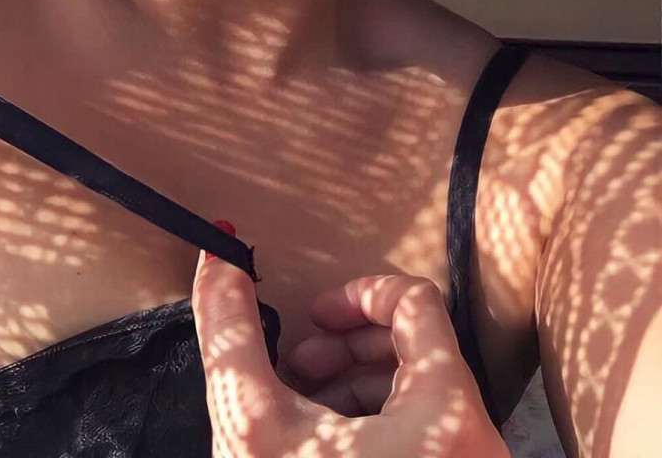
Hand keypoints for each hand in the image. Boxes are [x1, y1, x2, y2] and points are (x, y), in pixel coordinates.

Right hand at [191, 233, 509, 457]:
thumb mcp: (253, 424)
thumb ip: (230, 333)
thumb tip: (219, 255)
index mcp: (445, 411)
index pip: (415, 302)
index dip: (355, 296)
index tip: (312, 318)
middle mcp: (476, 443)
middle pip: (418, 349)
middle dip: (347, 349)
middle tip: (300, 370)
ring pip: (421, 398)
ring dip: (357, 389)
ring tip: (305, 413)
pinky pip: (424, 439)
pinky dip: (376, 430)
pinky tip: (325, 451)